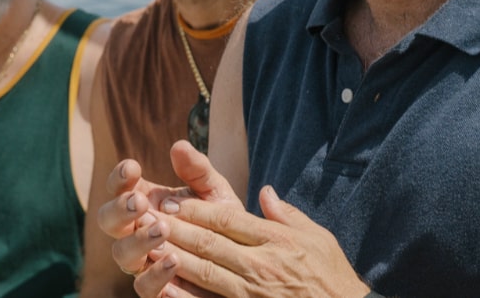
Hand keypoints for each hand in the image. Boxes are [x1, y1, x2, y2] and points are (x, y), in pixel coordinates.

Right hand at [97, 142, 243, 285]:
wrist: (245, 264)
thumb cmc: (223, 223)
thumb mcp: (214, 193)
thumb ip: (198, 171)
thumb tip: (179, 146)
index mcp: (145, 205)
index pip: (119, 188)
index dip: (119, 178)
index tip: (133, 168)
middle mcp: (136, 234)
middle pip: (108, 221)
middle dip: (119, 209)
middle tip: (140, 202)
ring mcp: (144, 263)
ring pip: (121, 255)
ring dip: (138, 241)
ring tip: (163, 229)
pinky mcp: (158, 289)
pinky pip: (144, 288)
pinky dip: (156, 274)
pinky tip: (175, 260)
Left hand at [147, 182, 370, 296]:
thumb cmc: (334, 279)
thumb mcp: (320, 239)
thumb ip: (288, 215)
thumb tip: (265, 192)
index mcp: (276, 240)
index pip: (226, 219)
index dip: (194, 209)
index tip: (169, 200)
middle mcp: (263, 263)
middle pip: (209, 242)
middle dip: (174, 228)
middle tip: (144, 214)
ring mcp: (254, 292)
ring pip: (206, 271)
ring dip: (173, 257)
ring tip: (146, 244)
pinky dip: (187, 296)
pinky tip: (164, 289)